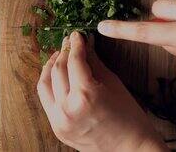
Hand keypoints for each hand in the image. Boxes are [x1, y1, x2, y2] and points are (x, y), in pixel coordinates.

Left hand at [37, 31, 166, 151]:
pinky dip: (49, 85)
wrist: (130, 149)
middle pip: (57, 70)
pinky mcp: (56, 128)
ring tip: (59, 57)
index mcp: (85, 95)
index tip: (76, 35)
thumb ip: (95, 62)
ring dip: (51, 67)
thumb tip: (85, 44)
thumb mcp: (114, 84)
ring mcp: (59, 120)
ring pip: (45, 84)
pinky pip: (46, 100)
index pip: (74, 61)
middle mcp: (68, 108)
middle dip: (62, 53)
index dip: (75, 45)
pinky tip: (56, 75)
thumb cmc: (130, 118)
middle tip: (69, 43)